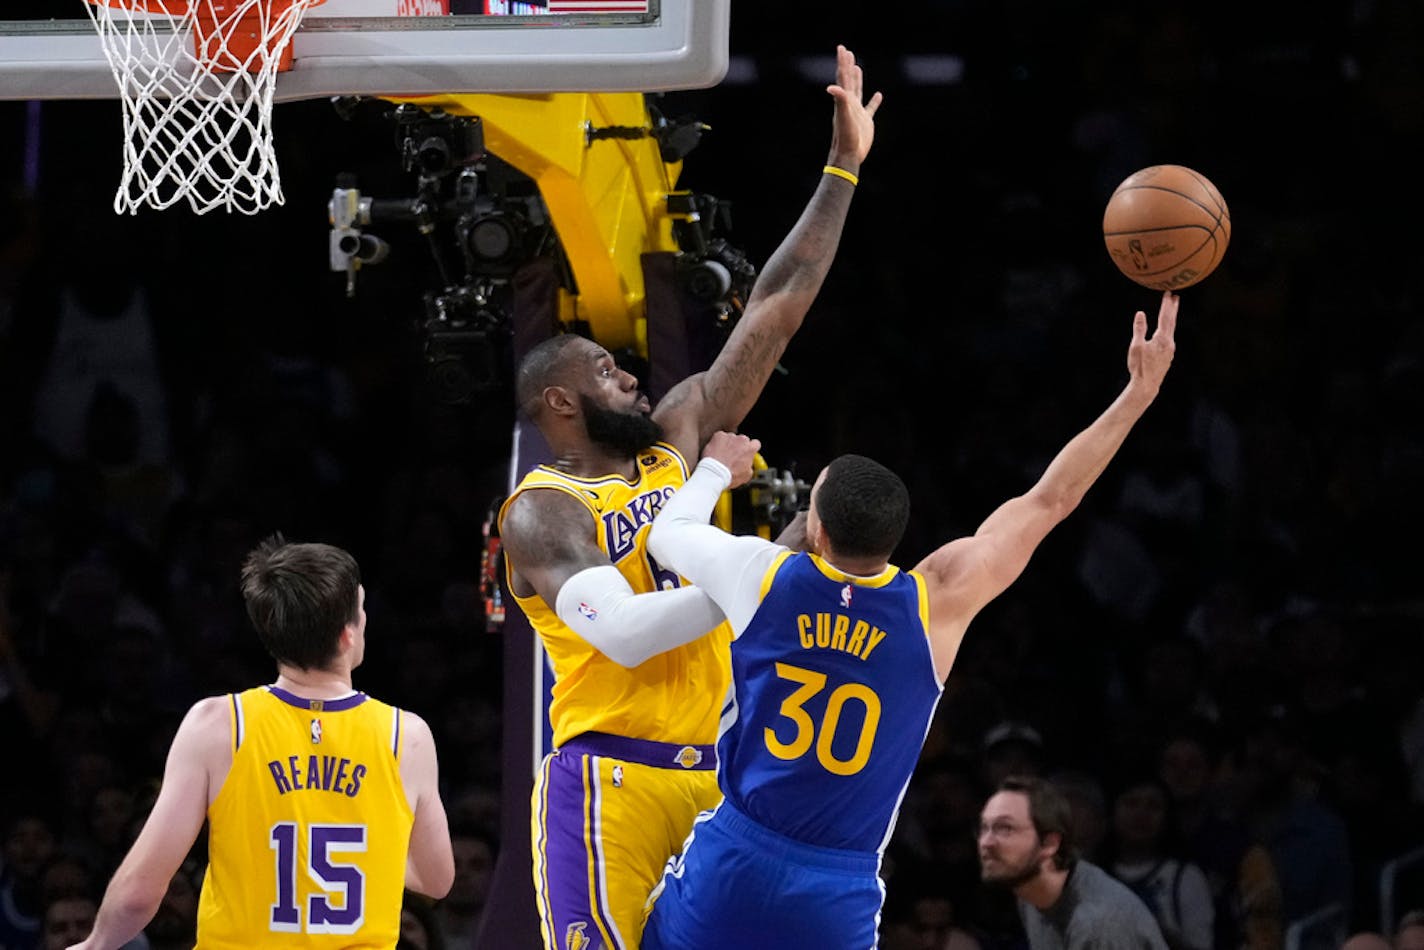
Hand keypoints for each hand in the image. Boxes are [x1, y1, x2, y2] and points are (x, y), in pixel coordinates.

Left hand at [702, 431, 761, 488]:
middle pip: (743, 440)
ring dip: (728, 444)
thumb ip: (749, 466)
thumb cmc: (731, 476)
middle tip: (732, 456)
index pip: (755, 443)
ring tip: (722, 456)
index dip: (750, 449)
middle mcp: (742, 439)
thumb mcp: (746, 475)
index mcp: (751, 448)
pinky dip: (718, 443)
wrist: (715, 473)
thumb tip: (748, 465)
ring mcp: (730, 436)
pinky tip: (715, 452)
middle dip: (739, 446)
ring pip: (730, 438)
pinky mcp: (719, 435)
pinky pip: (720, 437)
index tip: (746, 453)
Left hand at [826, 44, 881, 168]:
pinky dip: (874, 101)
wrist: (848, 155)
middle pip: (848, 80)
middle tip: (846, 51)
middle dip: (847, 65)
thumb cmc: (845, 136)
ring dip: (857, 78)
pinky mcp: (865, 121)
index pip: (843, 77)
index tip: (842, 48)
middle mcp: (849, 103)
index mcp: (844, 100)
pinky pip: (871, 108)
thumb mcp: (843, 116)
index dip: (843, 62)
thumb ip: (840, 100)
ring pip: (857, 91)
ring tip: (856, 67)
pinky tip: (879, 95)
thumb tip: (832, 87)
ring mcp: (857, 112)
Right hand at [1127, 290, 1177, 397]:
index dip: (1166, 305)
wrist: (1146, 385)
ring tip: (1171, 312)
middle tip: (1175, 298)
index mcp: (1162, 338)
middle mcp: (1169, 343)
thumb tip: (1140, 314)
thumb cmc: (1139, 366)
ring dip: (1171, 319)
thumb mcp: (1136, 346)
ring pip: (1171, 330)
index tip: (1168, 294)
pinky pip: (1169, 338)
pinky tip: (1165, 332)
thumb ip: (1139, 329)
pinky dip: (1168, 330)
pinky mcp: (1167, 357)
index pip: (1165, 317)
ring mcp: (1170, 350)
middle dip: (1173, 309)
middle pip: (1172, 322)